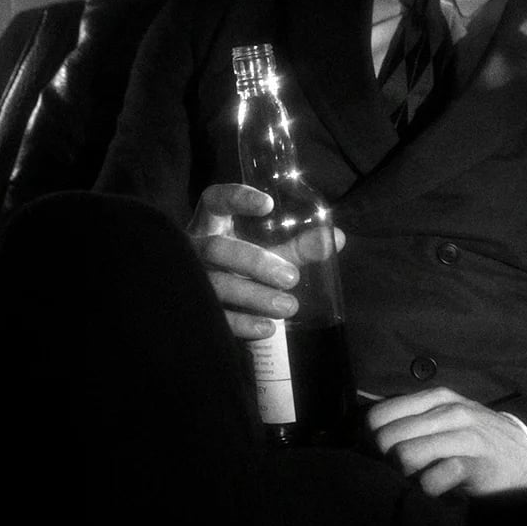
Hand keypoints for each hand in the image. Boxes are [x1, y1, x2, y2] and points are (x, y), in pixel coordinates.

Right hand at [186, 183, 343, 341]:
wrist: (207, 305)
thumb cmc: (241, 269)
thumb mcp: (268, 254)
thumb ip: (299, 247)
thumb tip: (336, 237)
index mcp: (212, 225)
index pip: (215, 201)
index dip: (236, 198)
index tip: (267, 205)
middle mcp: (195, 249)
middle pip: (217, 248)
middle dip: (255, 262)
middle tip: (291, 277)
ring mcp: (190, 280)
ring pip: (216, 284)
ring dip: (254, 296)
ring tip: (288, 307)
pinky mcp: (192, 309)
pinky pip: (215, 316)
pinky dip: (242, 322)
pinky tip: (267, 328)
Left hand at [366, 386, 526, 496]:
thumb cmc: (475, 441)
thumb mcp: (445, 419)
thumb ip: (411, 420)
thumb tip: (361, 434)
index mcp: (435, 397)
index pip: (378, 416)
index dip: (370, 442)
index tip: (382, 458)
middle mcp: (449, 411)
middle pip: (386, 438)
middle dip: (385, 462)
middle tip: (401, 474)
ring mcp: (465, 436)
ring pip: (405, 455)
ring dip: (405, 477)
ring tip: (418, 481)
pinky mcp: (476, 464)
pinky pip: (433, 479)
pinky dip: (428, 490)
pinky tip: (439, 491)